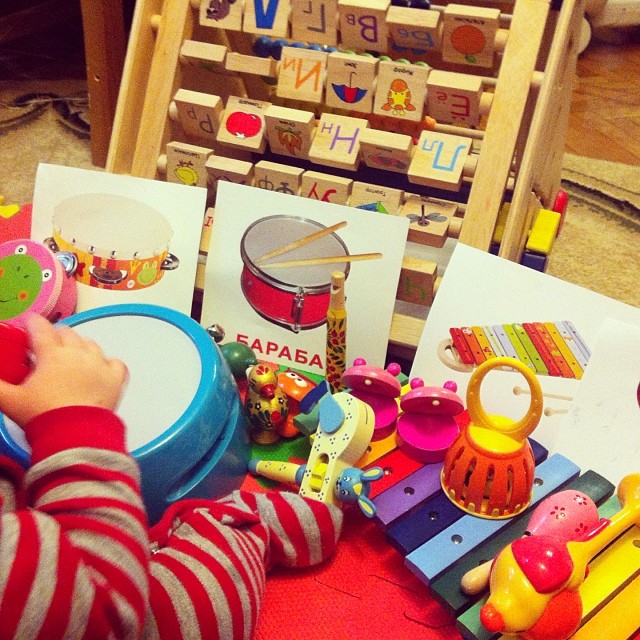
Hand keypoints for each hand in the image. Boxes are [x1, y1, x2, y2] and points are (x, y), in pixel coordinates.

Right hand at [0, 314, 127, 426]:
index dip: (33, 323)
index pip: (41, 328)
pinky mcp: (115, 379)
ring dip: (80, 346)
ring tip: (72, 357)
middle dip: (56, 335)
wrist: (75, 435)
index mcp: (52, 355)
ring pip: (91, 345)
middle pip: (68, 333)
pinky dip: (108, 364)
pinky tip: (100, 370)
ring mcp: (100, 365)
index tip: (30, 323)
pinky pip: (116, 363)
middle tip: (48, 345)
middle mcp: (78, 354)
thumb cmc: (43, 416)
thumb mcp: (10, 400)